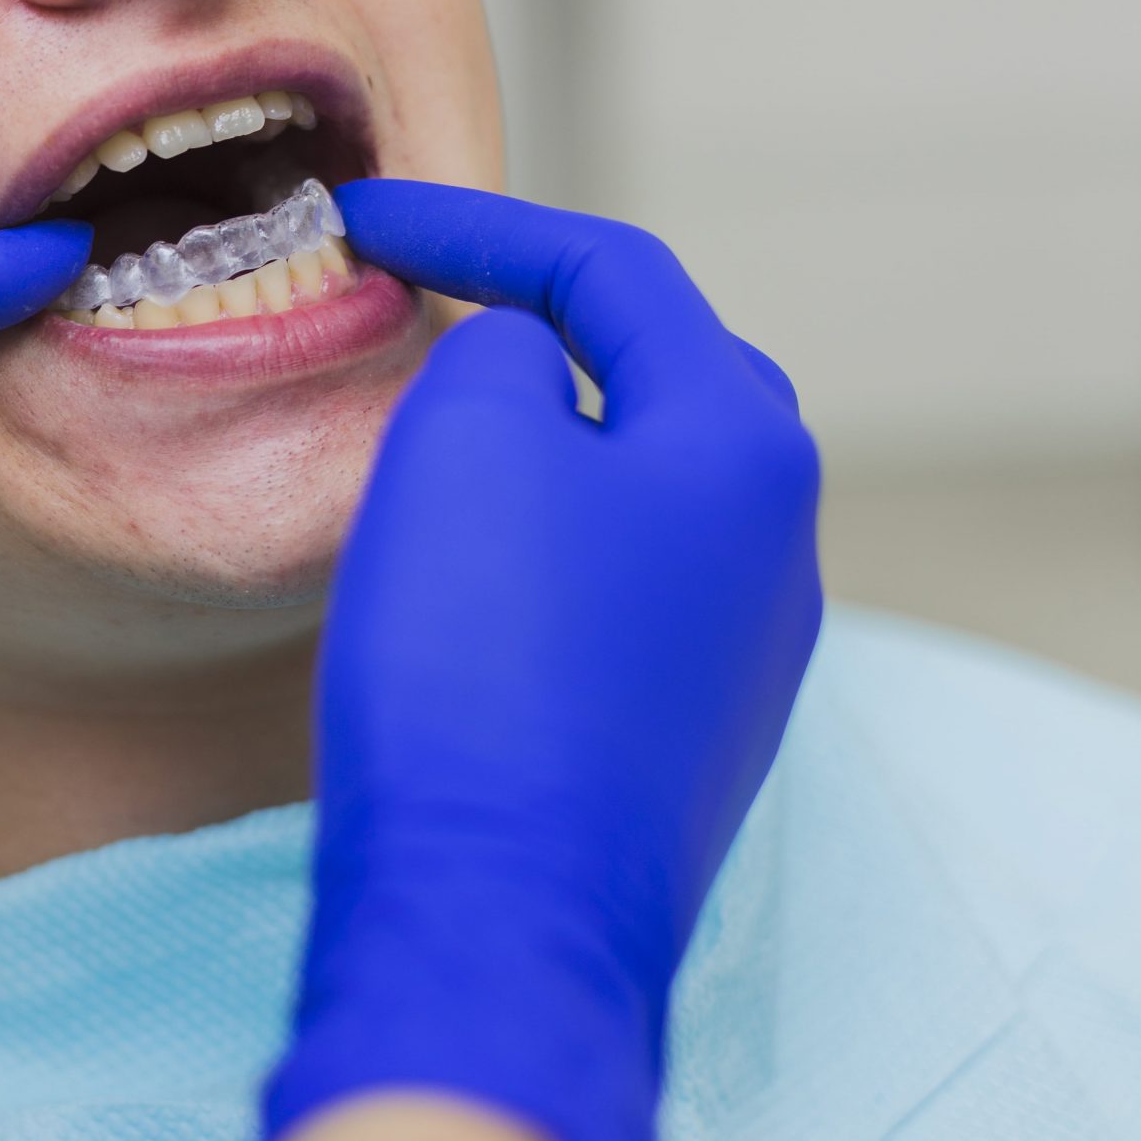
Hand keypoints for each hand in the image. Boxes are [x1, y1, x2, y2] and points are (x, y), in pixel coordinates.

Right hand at [263, 181, 822, 1140]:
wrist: (498, 919)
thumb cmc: (482, 665)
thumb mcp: (468, 446)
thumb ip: (506, 353)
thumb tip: (536, 366)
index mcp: (744, 444)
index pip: (616, 274)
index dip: (479, 226)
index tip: (362, 220)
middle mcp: (778, 543)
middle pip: (660, 375)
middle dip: (541, 326)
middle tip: (429, 311)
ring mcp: (745, 653)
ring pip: (640, 489)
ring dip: (543, 442)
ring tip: (435, 437)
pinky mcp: (688, 738)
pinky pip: (620, 590)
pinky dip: (543, 543)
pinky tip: (469, 577)